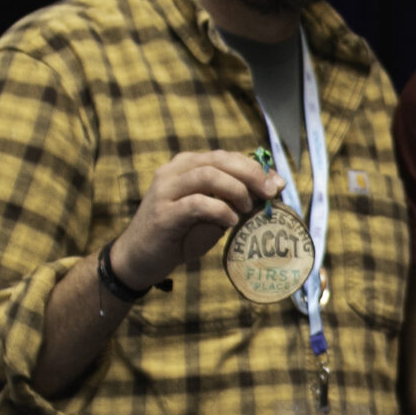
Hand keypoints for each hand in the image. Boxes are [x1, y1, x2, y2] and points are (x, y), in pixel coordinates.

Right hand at [114, 150, 277, 287]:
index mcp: (185, 166)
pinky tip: (230, 220)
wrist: (138, 258)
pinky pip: (196, 203)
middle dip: (250, 174)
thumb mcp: (209, 215)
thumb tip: (266, 192)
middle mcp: (173, 172)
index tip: (277, 183)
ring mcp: (165, 190)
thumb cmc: (178, 236)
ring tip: (246, 207)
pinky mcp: (163, 213)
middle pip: (218, 160)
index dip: (254, 167)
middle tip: (269, 192)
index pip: (224, 156)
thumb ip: (230, 200)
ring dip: (235, 189)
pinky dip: (219, 210)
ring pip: (207, 175)